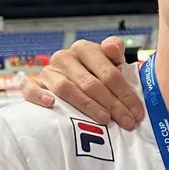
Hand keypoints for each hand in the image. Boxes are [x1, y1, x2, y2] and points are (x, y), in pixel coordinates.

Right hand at [19, 37, 143, 129]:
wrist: (71, 81)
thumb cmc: (95, 75)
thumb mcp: (109, 63)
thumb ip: (115, 53)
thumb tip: (113, 47)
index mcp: (85, 49)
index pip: (108, 72)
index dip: (125, 93)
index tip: (137, 113)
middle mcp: (65, 57)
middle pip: (91, 83)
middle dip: (113, 105)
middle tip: (127, 122)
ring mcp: (48, 72)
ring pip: (67, 89)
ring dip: (87, 106)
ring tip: (104, 120)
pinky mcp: (34, 84)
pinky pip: (31, 89)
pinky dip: (39, 96)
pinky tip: (52, 104)